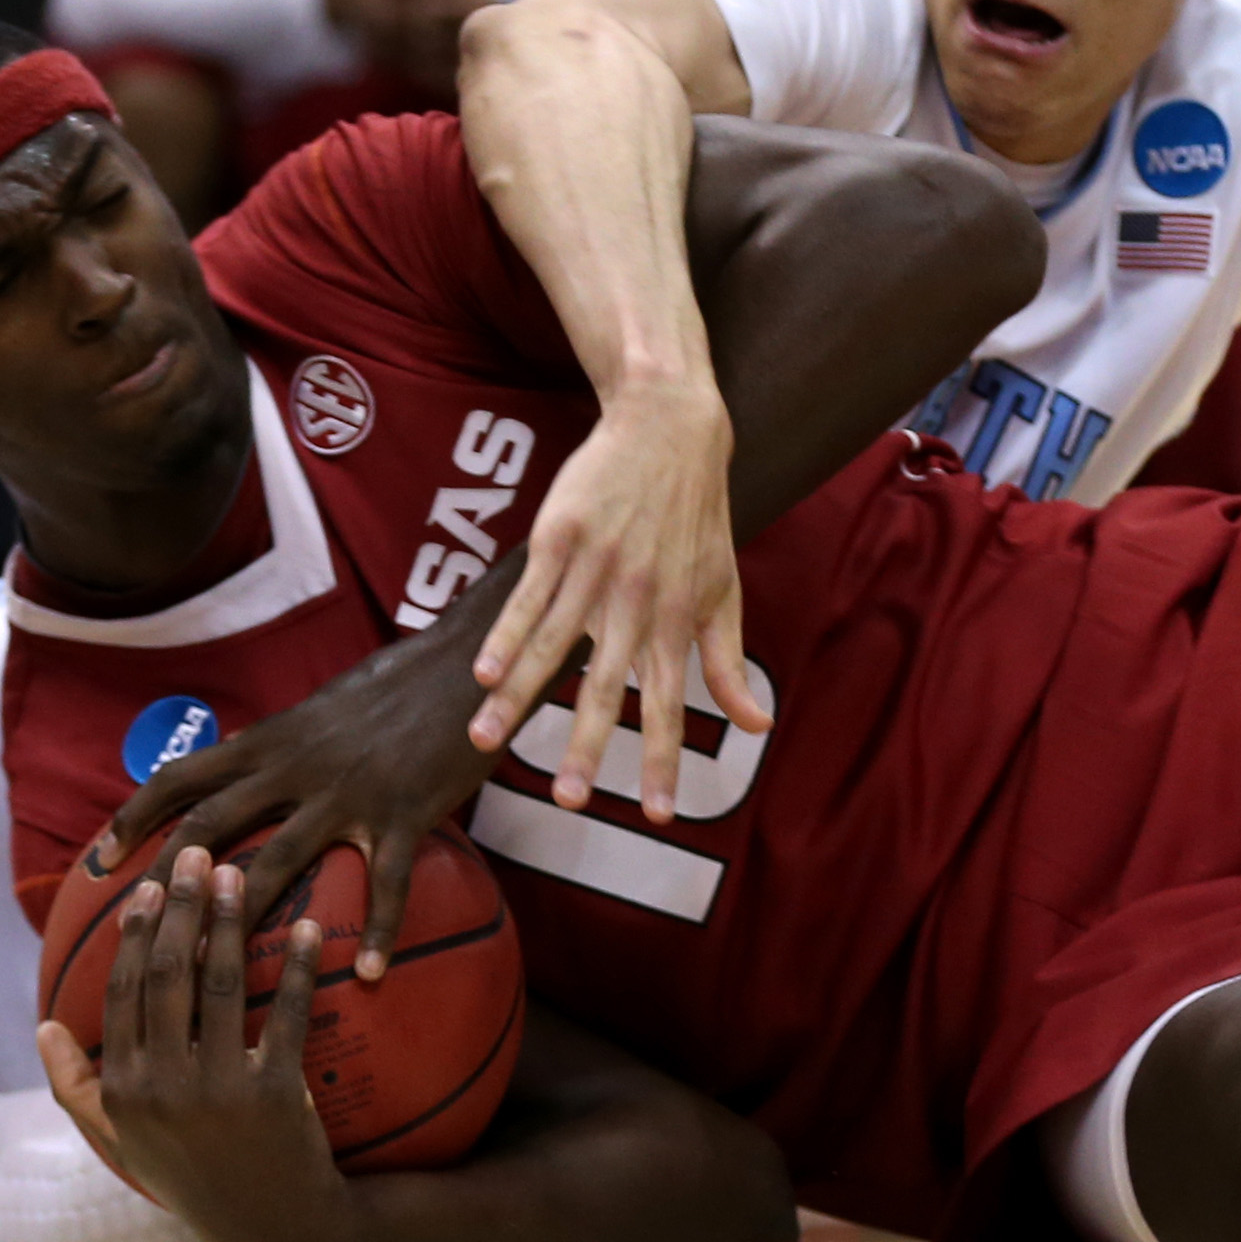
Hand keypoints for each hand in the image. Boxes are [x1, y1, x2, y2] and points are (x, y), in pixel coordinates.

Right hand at [37, 849, 350, 1241]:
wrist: (274, 1230)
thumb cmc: (193, 1179)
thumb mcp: (124, 1143)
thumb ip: (76, 1088)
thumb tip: (43, 1029)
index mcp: (124, 1090)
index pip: (122, 991)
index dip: (136, 932)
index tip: (149, 885)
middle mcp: (164, 1087)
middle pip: (166, 974)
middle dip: (180, 906)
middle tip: (196, 854)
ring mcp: (220, 1091)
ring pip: (221, 984)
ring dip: (229, 919)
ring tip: (241, 873)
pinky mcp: (277, 1095)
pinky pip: (288, 1015)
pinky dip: (299, 966)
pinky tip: (311, 925)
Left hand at [94, 568, 513, 979]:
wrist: (464, 666)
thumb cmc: (392, 687)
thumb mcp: (316, 708)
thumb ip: (272, 740)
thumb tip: (227, 751)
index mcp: (269, 741)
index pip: (181, 778)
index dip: (133, 818)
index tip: (97, 861)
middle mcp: (295, 767)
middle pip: (210, 826)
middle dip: (163, 880)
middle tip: (130, 931)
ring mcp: (348, 793)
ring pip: (279, 860)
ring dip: (242, 915)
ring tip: (215, 970)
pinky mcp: (404, 814)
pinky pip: (386, 883)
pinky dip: (378, 931)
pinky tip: (369, 975)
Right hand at [471, 380, 766, 820]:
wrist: (669, 427)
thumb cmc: (698, 514)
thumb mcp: (725, 587)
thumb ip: (729, 661)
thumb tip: (758, 726)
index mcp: (679, 619)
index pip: (673, 704)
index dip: (666, 760)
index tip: (659, 814)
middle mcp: (637, 602)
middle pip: (607, 687)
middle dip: (588, 747)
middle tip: (568, 800)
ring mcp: (594, 570)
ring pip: (550, 646)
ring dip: (518, 699)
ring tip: (484, 741)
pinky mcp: (558, 538)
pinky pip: (526, 598)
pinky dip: (503, 636)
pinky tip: (482, 673)